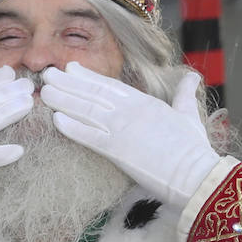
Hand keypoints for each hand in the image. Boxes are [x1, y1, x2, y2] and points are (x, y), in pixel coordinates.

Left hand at [40, 63, 218, 216]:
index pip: (109, 84)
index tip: (70, 67)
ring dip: (63, 100)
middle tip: (47, 74)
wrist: (196, 174)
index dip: (87, 75)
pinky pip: (88, 136)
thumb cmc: (194, 148)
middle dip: (67, 83)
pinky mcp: (117, 150)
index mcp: (145, 102)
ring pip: (86, 111)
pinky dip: (71, 127)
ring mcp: (121, 129)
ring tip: (44, 92)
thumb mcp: (189, 114)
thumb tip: (192, 77)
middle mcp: (129, 111)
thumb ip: (185, 93)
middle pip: (92, 93)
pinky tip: (56, 120)